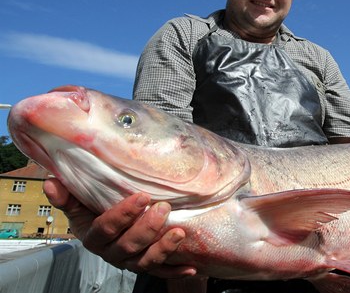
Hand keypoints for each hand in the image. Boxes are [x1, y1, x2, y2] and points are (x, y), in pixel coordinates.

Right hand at [43, 178, 195, 277]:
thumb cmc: (94, 210)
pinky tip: (191, 268)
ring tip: (180, 234)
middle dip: (147, 228)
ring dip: (163, 249)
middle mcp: (111, 252)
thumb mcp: (79, 203)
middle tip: (163, 208)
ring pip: (145, 262)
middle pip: (128, 246)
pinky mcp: (147, 266)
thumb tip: (52, 181)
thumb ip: (68, 195)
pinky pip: (162, 273)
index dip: (123, 214)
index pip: (106, 228)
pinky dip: (176, 272)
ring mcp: (130, 261)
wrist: (109, 230)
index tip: (141, 196)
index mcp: (93, 236)